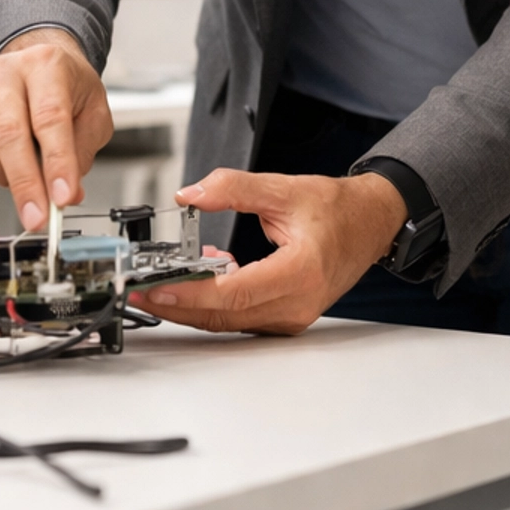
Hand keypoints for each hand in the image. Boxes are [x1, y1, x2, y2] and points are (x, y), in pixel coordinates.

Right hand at [0, 30, 112, 230]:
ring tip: (21, 174)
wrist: (36, 64)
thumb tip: (68, 194)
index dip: (57, 162)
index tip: (62, 197)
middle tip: (37, 216)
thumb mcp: (92, 114)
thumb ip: (82, 153)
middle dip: (24, 183)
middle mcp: (4, 72)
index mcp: (45, 65)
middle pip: (8, 133)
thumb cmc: (65, 89)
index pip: (49, 117)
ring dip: (0, 174)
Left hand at [128, 168, 405, 334]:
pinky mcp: (286, 315)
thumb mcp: (284, 189)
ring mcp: (293, 315)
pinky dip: (214, 302)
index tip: (156, 288)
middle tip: (139, 293)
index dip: (190, 294)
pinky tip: (201, 274)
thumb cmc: (338, 210)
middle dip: (177, 306)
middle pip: (225, 316)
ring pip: (229, 321)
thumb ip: (233, 188)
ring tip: (158, 283)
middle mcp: (297, 303)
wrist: (370, 223)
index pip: (234, 294)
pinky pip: (241, 316)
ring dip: (192, 305)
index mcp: (301, 272)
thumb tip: (191, 194)